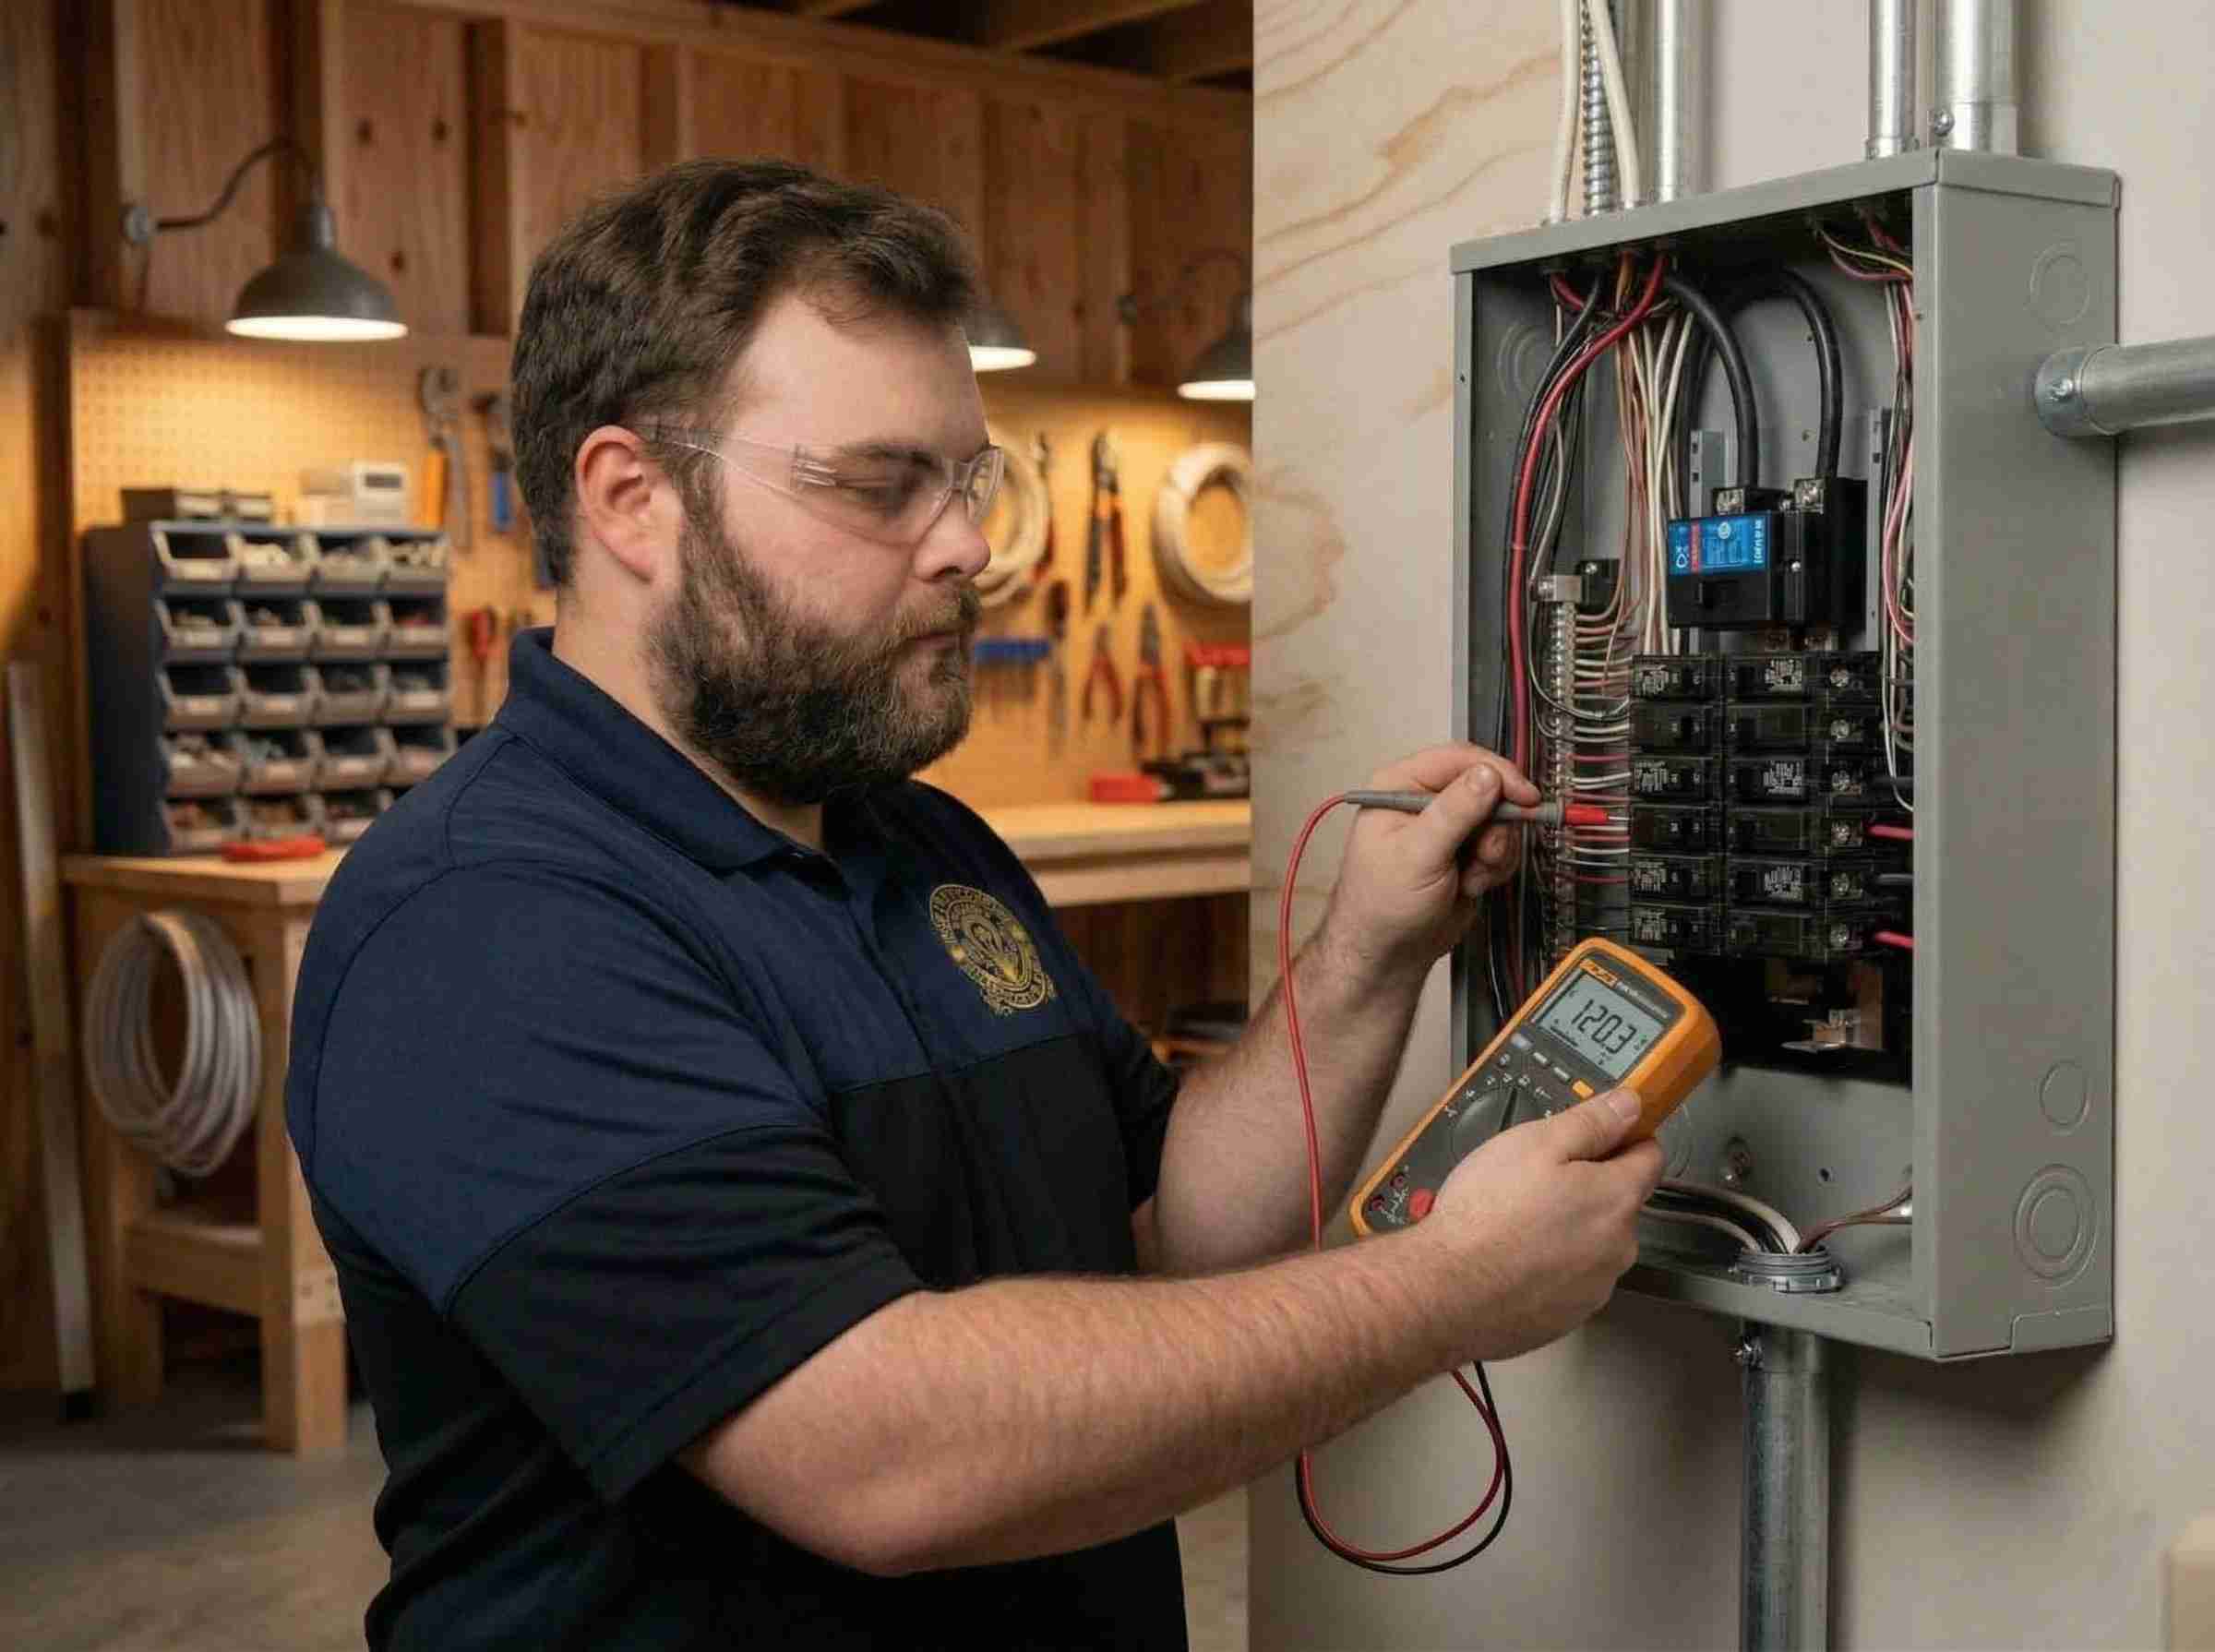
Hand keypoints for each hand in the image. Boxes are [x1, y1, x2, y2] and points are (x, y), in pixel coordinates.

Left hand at [1316, 744, 1541, 981]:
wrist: (1389, 953)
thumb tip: (1490, 774)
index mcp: (1401, 785)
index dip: (1496, 773)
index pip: (1458, 758)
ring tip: (1470, 879)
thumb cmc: (1385, 902)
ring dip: (1495, 852)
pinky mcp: (1467, 852)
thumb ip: (1456, 812)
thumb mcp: (1418, 853)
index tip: (1525, 796)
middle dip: (1496, 824)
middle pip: (1487, 788)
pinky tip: (1471, 887)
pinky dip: (1495, 868)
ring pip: (1500, 820)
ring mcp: (1450, 827)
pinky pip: (1501, 846)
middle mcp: (1426, 799)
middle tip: (1487, 855)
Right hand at [1416, 1086, 1664, 1363]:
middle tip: (1534, 1181)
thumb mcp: (1535, 1144)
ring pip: (1592, 1245)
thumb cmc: (1486, 1214)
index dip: (1625, 1138)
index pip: (1649, 1157)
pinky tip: (1509, 1259)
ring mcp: (1595, 1288)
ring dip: (1566, 1231)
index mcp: (1616, 1198)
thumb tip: (1630, 1106)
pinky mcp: (1568, 1317)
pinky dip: (1548, 1268)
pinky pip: (1568, 1281)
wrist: (1445, 1292)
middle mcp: (1619, 1247)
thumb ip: (1591, 1123)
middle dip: (1586, 1188)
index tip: (1596, 1135)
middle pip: (1618, 1204)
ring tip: (1514, 1224)